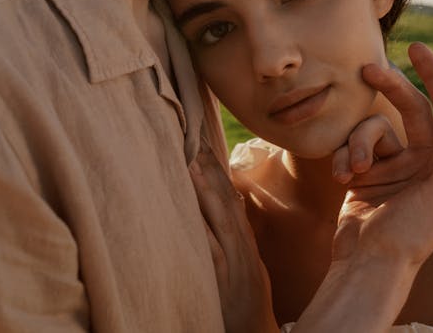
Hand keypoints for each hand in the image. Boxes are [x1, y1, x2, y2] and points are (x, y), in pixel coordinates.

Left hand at [189, 143, 278, 332]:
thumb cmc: (245, 299)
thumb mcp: (244, 261)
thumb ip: (232, 233)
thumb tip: (221, 204)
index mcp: (243, 238)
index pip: (228, 193)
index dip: (215, 164)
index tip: (199, 137)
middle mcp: (240, 243)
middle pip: (224, 196)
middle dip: (208, 164)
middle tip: (190, 134)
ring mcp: (233, 259)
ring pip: (218, 216)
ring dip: (203, 185)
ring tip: (188, 157)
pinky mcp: (223, 277)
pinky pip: (210, 247)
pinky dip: (201, 225)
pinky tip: (188, 207)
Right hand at [332, 42, 432, 266]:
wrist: (371, 263)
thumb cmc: (413, 232)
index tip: (416, 47)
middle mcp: (425, 159)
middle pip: (408, 106)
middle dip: (388, 88)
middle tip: (367, 69)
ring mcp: (394, 165)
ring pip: (373, 128)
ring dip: (359, 144)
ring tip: (353, 168)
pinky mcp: (366, 172)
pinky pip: (353, 146)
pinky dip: (345, 157)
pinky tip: (342, 177)